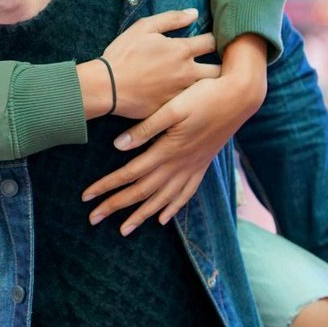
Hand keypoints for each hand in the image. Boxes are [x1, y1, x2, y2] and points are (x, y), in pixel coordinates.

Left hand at [83, 38, 265, 232]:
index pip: (129, 175)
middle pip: (142, 193)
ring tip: (124, 230)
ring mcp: (193, 167)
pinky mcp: (203, 165)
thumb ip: (145, 128)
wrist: (240, 97)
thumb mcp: (172, 108)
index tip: (86, 196)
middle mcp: (180, 164)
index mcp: (168, 150)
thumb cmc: (203, 96)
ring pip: (163, 199)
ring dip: (142, 215)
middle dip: (116, 206)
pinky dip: (173, 208)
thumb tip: (118, 145)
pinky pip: (186, 194)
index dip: (106, 186)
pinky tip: (163, 219)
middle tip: (93, 219)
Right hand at [91, 9, 219, 118]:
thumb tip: (194, 13)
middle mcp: (187, 72)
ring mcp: (181, 93)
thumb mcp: (143, 28)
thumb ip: (171, 18)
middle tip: (223, 64)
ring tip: (212, 83)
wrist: (106, 87)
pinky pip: (192, 105)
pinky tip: (194, 99)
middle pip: (220, 69)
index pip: (213, 41)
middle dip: (224, 66)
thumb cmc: (122, 55)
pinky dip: (195, 101)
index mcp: (181, 50)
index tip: (219, 39)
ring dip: (212, 85)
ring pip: (209, 89)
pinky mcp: (174, 109)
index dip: (219, 38)